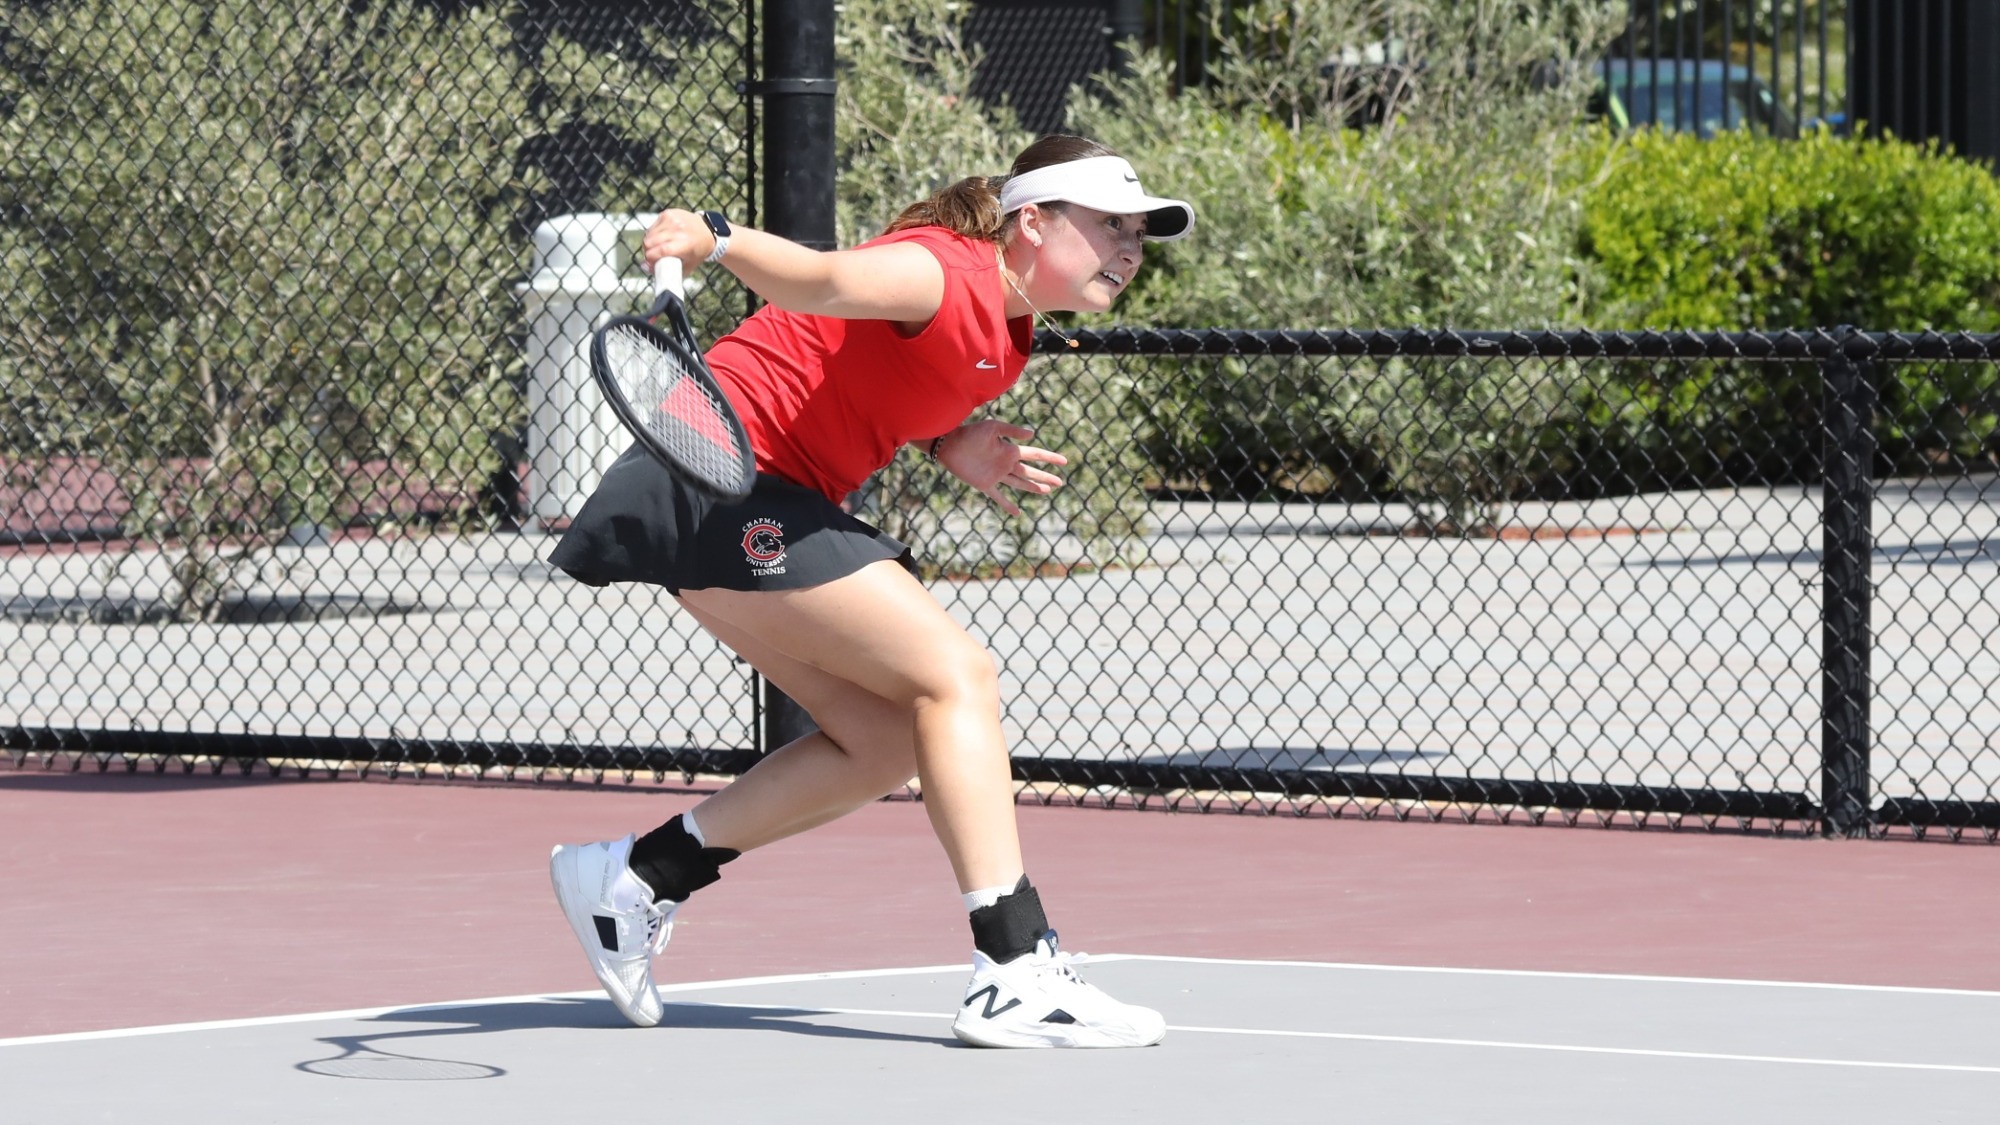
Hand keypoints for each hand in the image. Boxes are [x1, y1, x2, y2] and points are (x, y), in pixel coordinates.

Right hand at [640, 208, 717, 274]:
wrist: (709, 230)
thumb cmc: (698, 251)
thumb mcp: (689, 265)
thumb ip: (669, 271)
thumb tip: (646, 268)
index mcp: (685, 244)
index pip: (660, 251)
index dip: (651, 259)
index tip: (649, 264)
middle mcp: (678, 230)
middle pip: (650, 242)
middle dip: (647, 252)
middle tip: (652, 257)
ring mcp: (672, 219)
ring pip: (649, 234)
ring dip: (649, 243)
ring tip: (656, 248)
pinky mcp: (668, 213)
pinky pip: (652, 227)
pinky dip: (653, 234)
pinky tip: (660, 237)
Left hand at [937, 420, 1067, 516]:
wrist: (949, 444)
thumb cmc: (970, 432)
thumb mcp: (992, 427)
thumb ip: (1011, 431)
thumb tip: (1032, 435)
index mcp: (1010, 450)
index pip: (1035, 455)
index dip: (1050, 458)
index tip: (1064, 461)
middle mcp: (1006, 463)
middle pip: (1030, 472)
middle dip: (1045, 477)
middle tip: (1060, 483)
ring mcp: (996, 475)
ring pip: (1019, 484)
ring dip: (1033, 488)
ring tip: (1047, 491)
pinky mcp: (985, 484)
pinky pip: (998, 497)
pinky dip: (1007, 505)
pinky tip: (1017, 513)